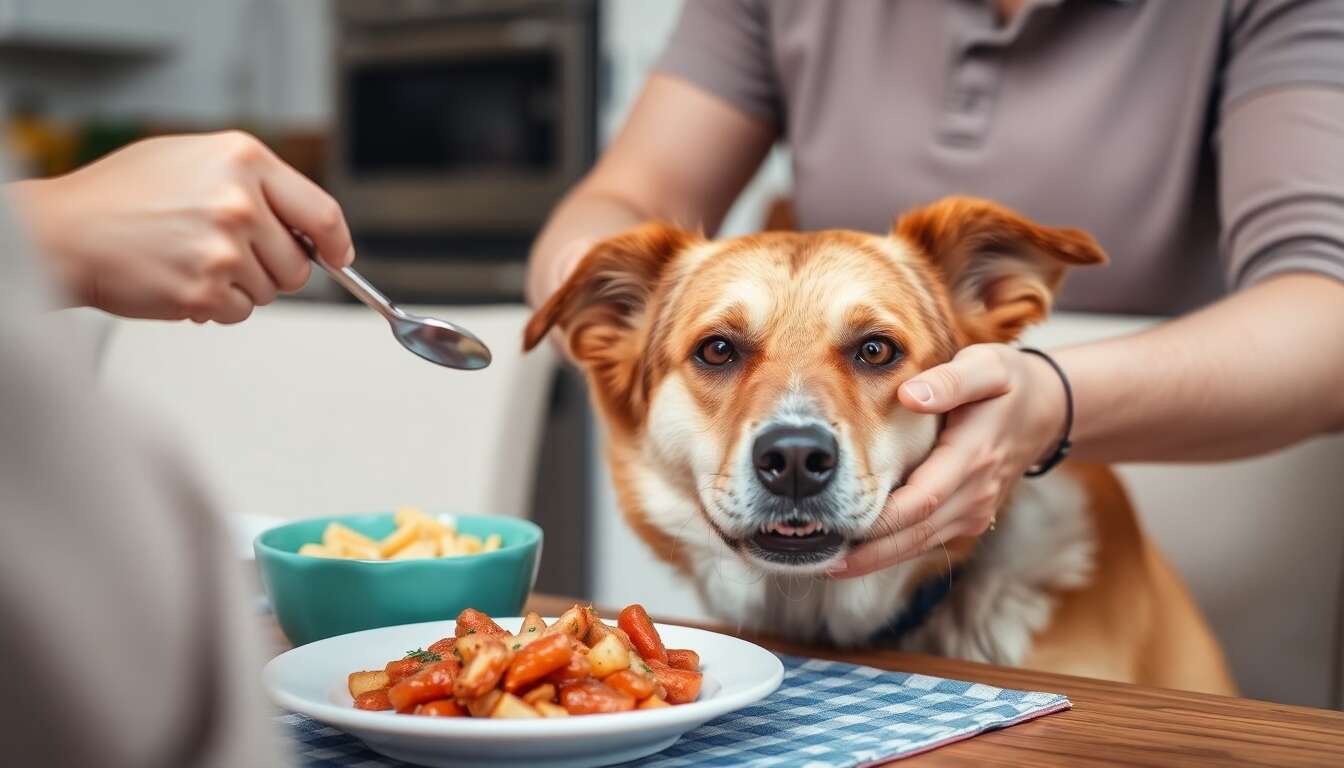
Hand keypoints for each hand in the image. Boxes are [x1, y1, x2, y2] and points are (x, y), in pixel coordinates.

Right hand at [14, 131, 352, 322]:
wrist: (65, 230)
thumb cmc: (122, 195)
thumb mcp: (196, 158)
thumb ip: (256, 184)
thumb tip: (308, 224)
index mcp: (245, 160)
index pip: (322, 213)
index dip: (336, 243)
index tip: (337, 255)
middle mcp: (240, 202)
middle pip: (299, 264)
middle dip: (273, 268)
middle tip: (229, 254)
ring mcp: (224, 247)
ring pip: (270, 291)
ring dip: (241, 286)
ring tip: (193, 259)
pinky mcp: (205, 289)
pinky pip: (240, 312)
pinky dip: (216, 306)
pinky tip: (182, 279)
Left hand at [830, 344, 1067, 578]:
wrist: (1047, 410)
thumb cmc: (1009, 383)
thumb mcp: (987, 366)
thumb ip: (950, 382)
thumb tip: (910, 395)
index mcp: (974, 457)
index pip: (921, 501)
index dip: (881, 520)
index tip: (838, 527)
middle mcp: (975, 494)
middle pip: (914, 534)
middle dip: (867, 554)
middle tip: (819, 563)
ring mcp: (974, 511)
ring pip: (919, 544)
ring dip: (875, 559)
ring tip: (826, 564)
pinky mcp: (968, 518)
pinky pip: (926, 539)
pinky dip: (892, 549)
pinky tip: (855, 553)